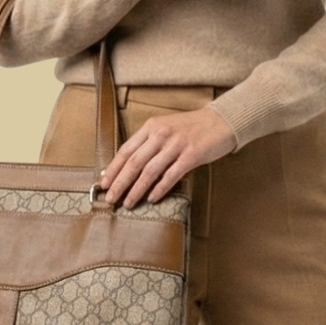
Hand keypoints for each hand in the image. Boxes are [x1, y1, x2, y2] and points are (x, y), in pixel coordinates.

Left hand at [99, 105, 237, 207]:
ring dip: (137, 190)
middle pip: (134, 162)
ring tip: (129, 203)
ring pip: (150, 171)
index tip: (104, 183)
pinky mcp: (191, 155)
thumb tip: (127, 165)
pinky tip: (152, 198)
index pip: (126, 150)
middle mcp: (161, 134)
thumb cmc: (191, 127)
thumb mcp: (166, 128)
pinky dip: (159, 189)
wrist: (221, 121)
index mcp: (152, 127)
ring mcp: (176, 145)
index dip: (113, 168)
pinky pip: (171, 175)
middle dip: (120, 183)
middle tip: (111, 199)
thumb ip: (148, 143)